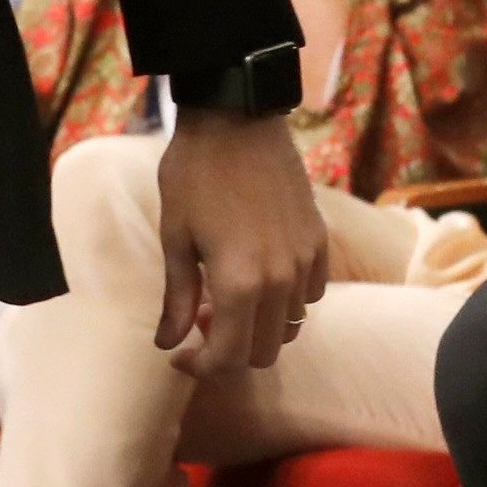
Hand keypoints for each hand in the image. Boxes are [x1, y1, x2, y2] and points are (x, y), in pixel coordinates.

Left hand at [149, 107, 331, 374]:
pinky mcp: (319, 240)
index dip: (201, 366)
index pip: (228, 357)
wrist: (237, 119)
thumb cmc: (195, 175)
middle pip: (265, 351)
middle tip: (201, 324)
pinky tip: (261, 277)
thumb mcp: (176, 238)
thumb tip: (168, 344)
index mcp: (239, 283)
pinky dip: (288, 301)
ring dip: (259, 327)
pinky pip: (312, 293)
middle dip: (230, 353)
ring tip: (229, 299)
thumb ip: (177, 298)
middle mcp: (281, 280)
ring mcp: (306, 260)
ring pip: (292, 325)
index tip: (179, 355)